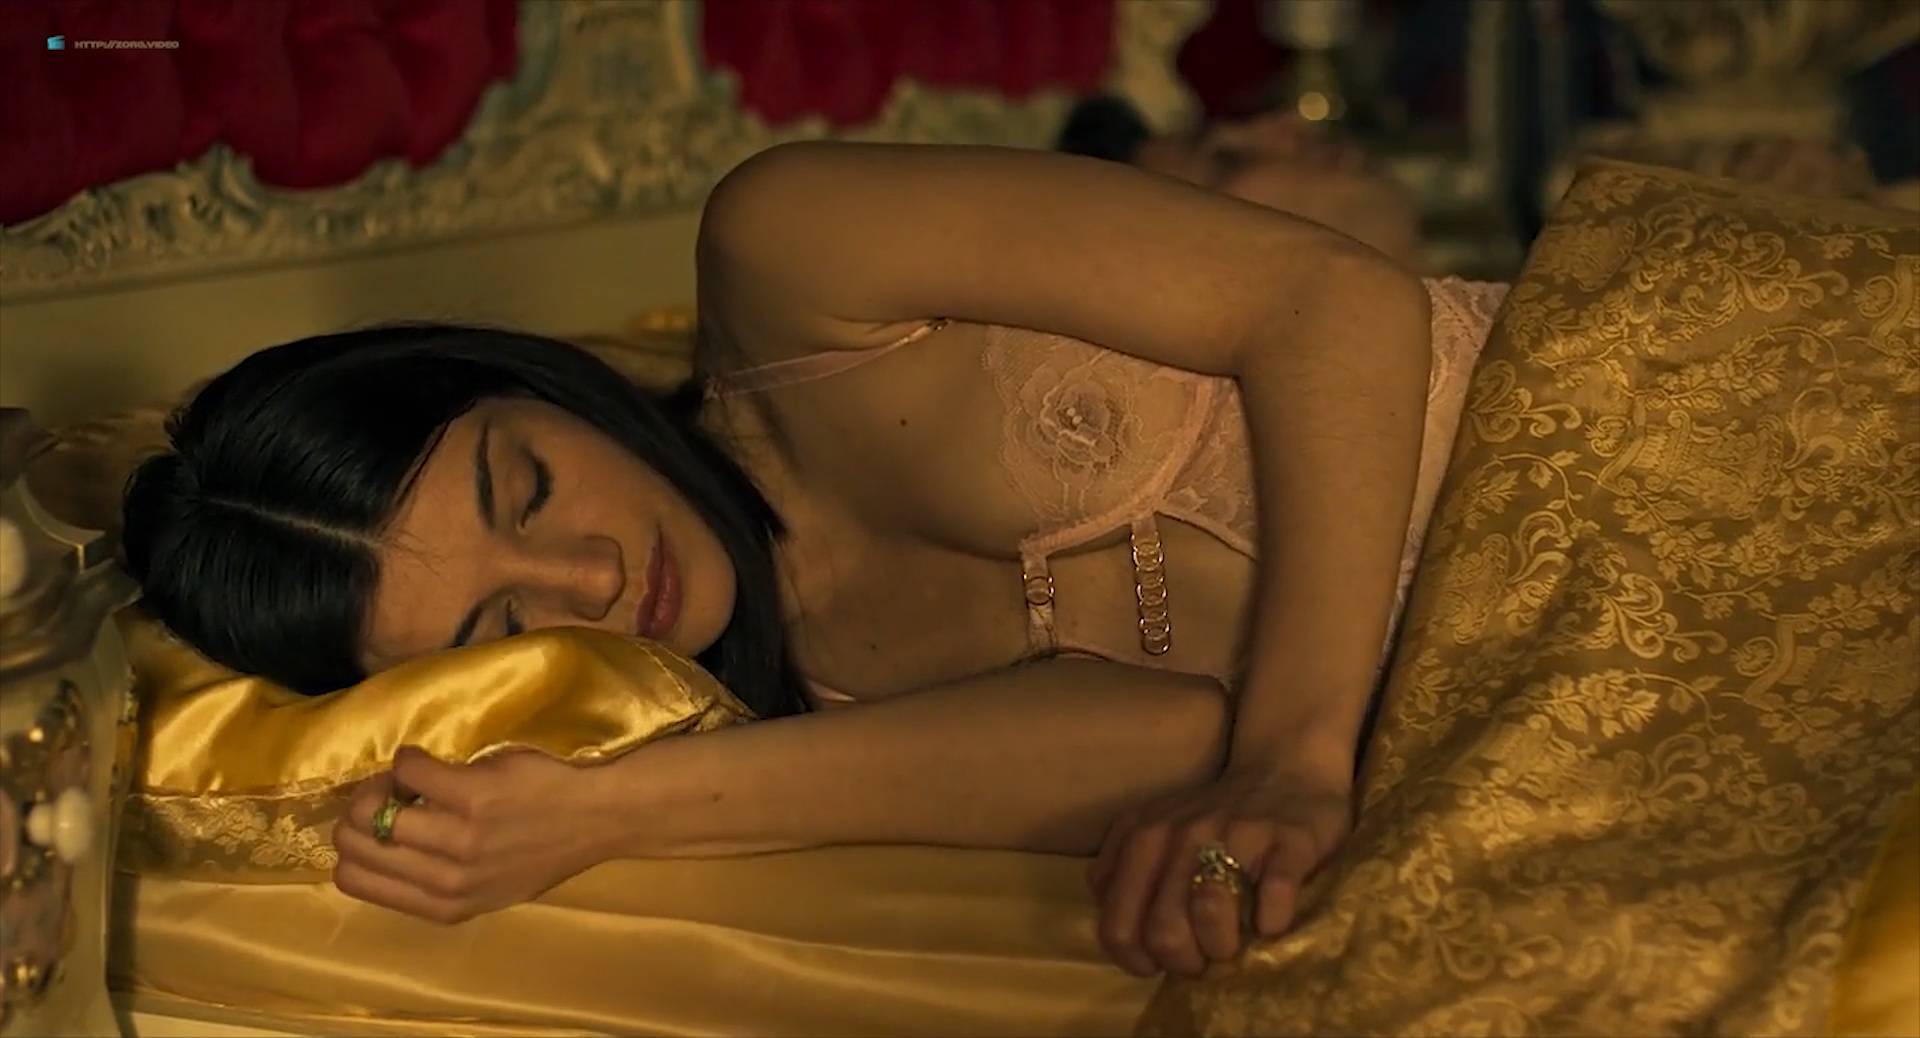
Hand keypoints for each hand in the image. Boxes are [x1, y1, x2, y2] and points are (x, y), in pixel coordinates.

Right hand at [333, 746, 609, 923]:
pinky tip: (429, 761)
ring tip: (409, 777)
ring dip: (380, 786)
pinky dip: (408, 760)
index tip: (380, 824)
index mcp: (445, 906)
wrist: (601, 816)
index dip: (355, 846)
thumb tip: (378, 842)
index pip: (353, 881)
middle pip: (353, 848)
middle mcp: (448, 881)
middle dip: (357, 814)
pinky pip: (407, 770)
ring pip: (371, 813)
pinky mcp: (472, 797)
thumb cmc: (545, 843)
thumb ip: (437, 877)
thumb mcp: (488, 884)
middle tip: (388, 795)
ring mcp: (459, 840)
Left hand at [1086, 766, 1351, 977]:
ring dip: (1222, 946)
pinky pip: (1273, 898)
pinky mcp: (1287, 841)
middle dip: (1185, 961)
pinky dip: (1272, 923)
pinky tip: (1270, 924)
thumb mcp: (1152, 833)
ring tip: (1233, 947)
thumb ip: (1124, 877)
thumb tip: (1123, 941)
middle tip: (1204, 958)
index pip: (1117, 926)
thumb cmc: (1215, 818)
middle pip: (1163, 930)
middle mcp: (1180, 832)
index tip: (1162, 963)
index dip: (1139, 960)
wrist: (1286, 770)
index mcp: (1140, 837)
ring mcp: (1234, 834)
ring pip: (1209, 911)